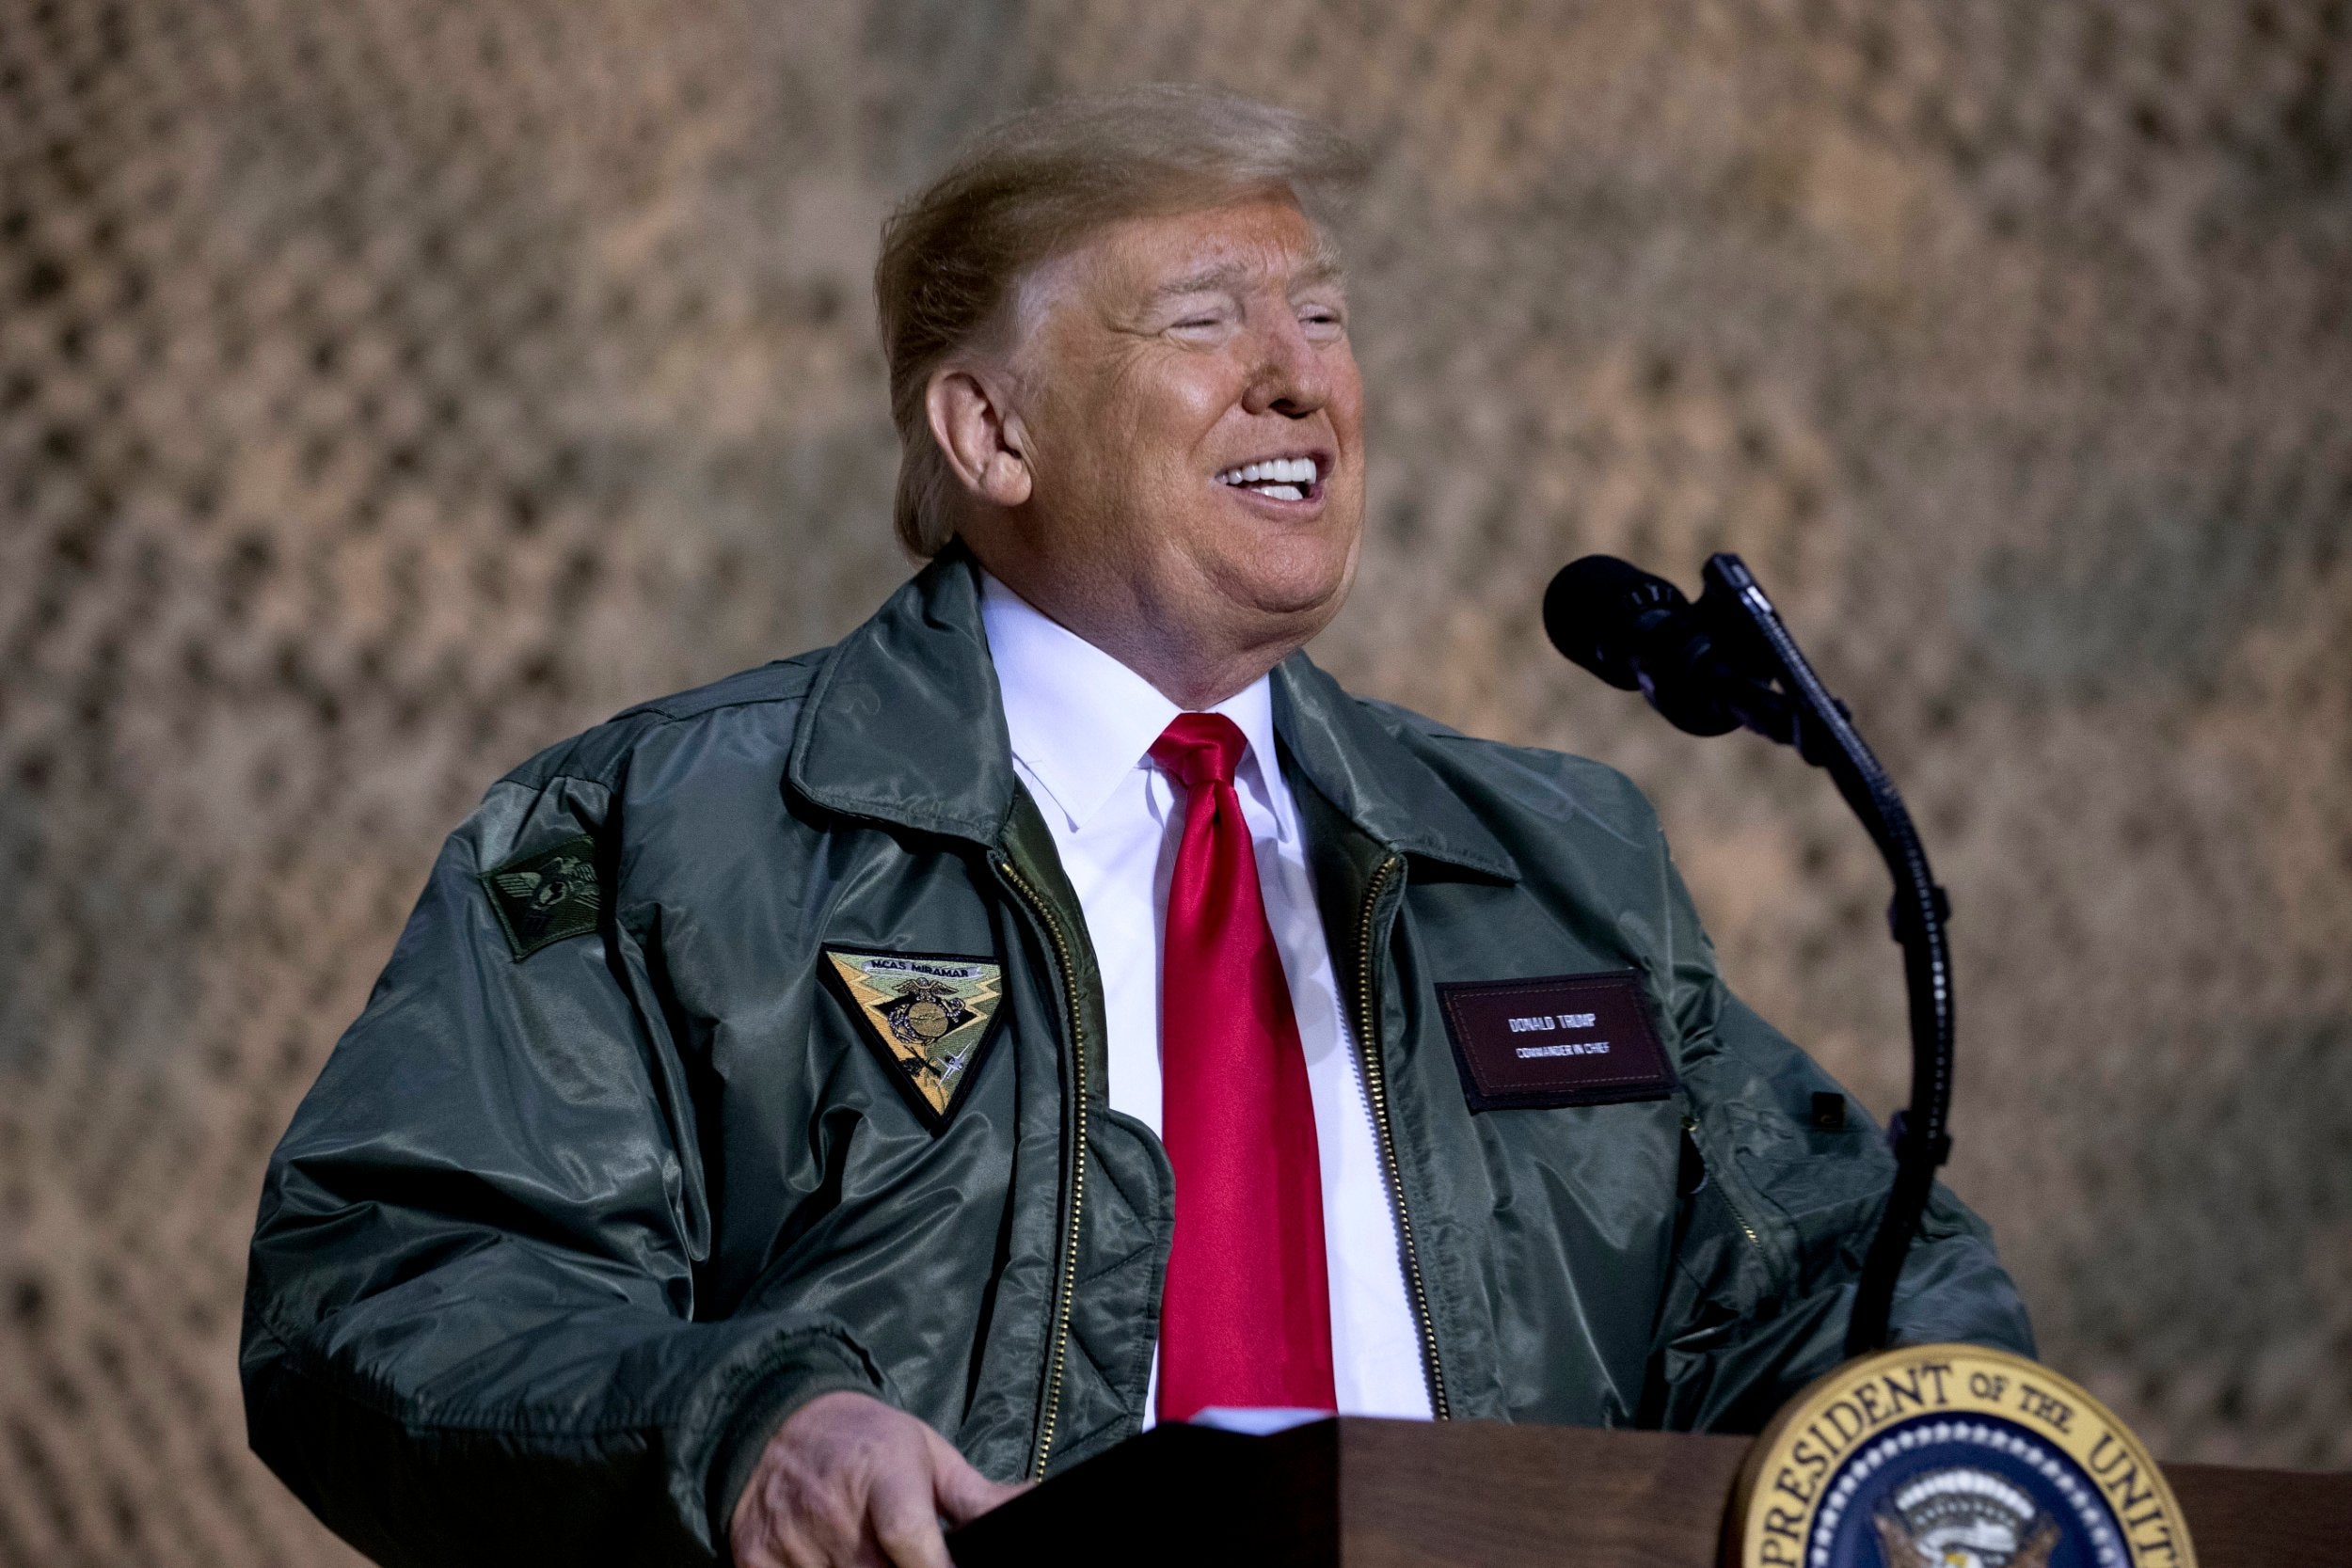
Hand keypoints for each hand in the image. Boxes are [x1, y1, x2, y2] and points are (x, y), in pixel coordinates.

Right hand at [730, 1390, 1026, 1567]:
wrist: (774, 1423)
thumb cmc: (864, 1441)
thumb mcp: (926, 1453)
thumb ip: (977, 1496)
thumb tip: (1033, 1501)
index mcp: (883, 1477)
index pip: (908, 1536)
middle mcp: (834, 1513)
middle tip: (911, 1559)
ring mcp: (790, 1543)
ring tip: (871, 1557)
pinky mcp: (754, 1563)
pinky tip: (830, 1563)